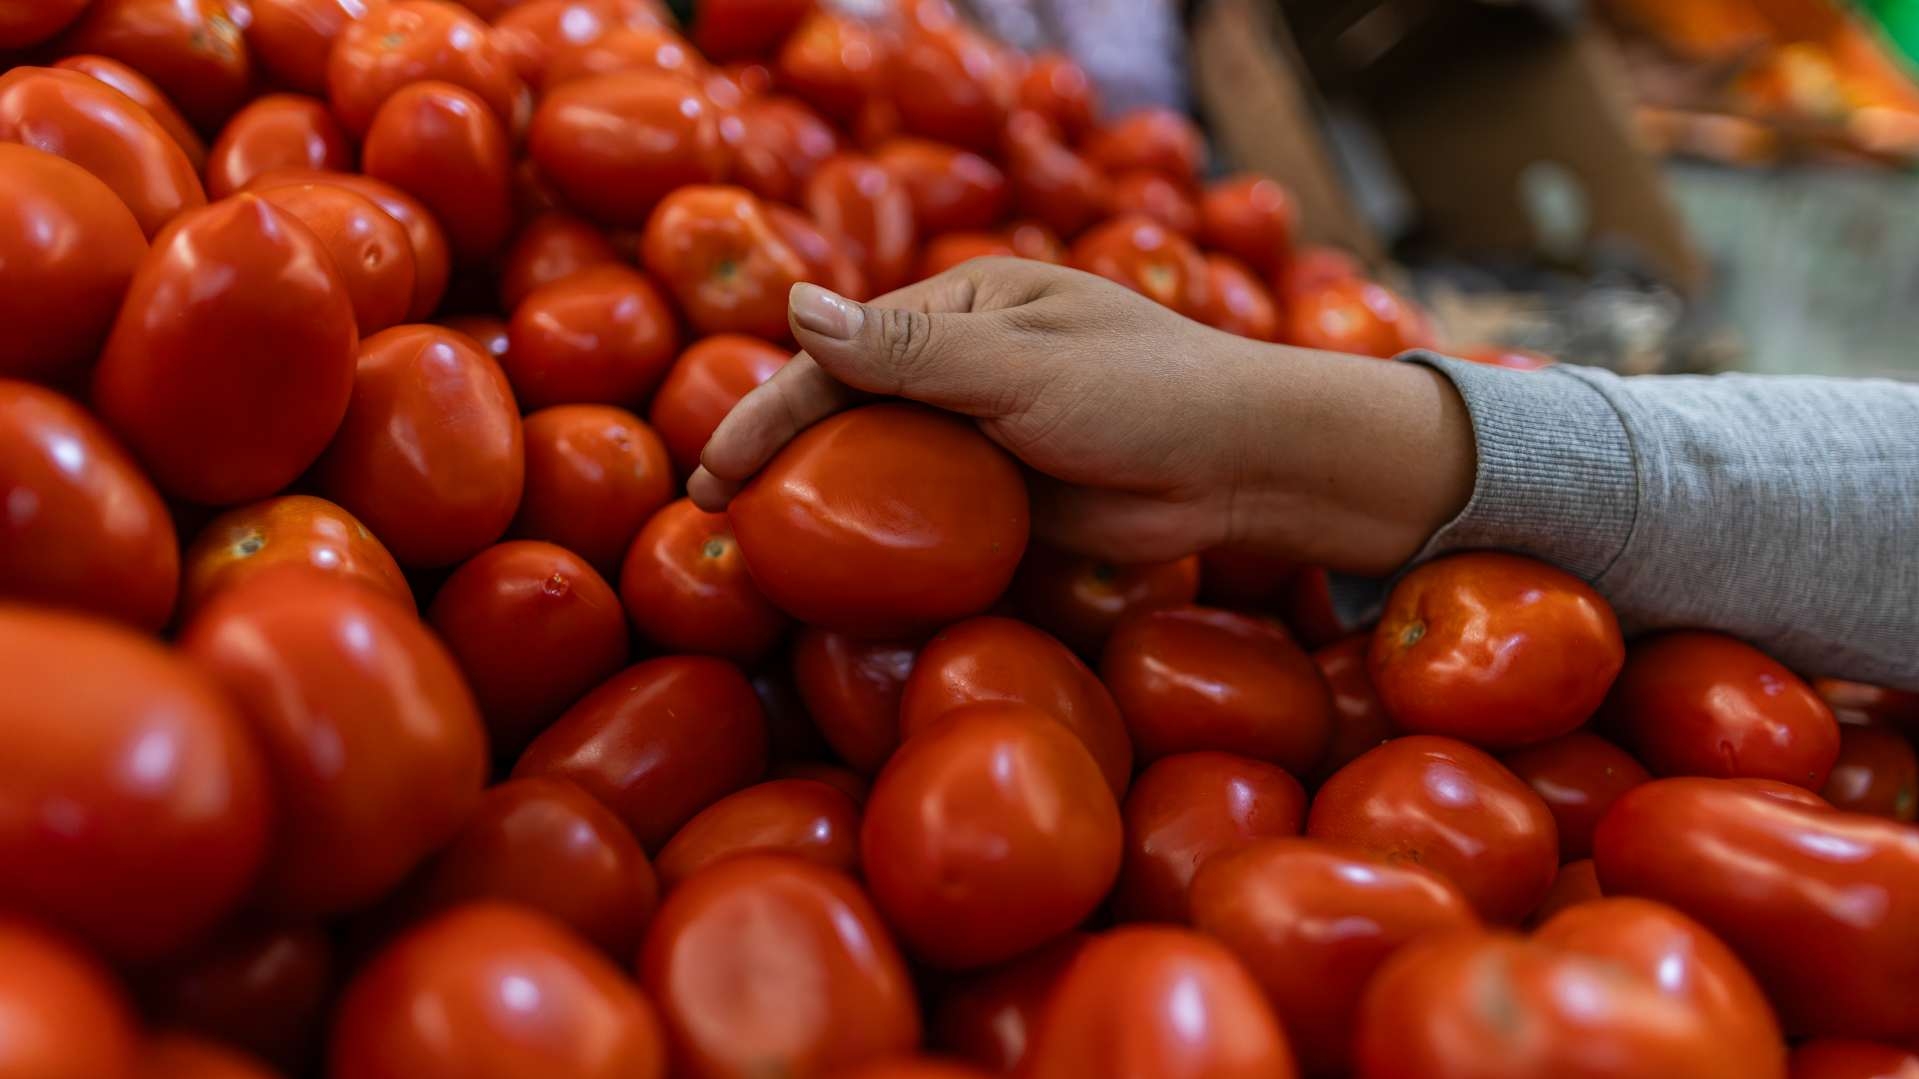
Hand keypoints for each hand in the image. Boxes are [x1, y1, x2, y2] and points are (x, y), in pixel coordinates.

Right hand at [690, 259, 1474, 574]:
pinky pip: (927, 516)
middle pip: (849, 410)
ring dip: (821, 503)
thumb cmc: (1147, 392)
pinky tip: (839, 576)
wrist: (1246, 466)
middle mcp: (962, 366)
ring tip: (754, 554)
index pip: (844, 354)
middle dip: (777, 456)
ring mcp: (982, 435)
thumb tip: (795, 307)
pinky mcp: (1006, 498)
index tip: (715, 469)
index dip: (770, 408)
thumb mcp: (1022, 369)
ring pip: (881, 467)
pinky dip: (881, 539)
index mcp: (963, 309)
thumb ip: (909, 352)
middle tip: (712, 515)